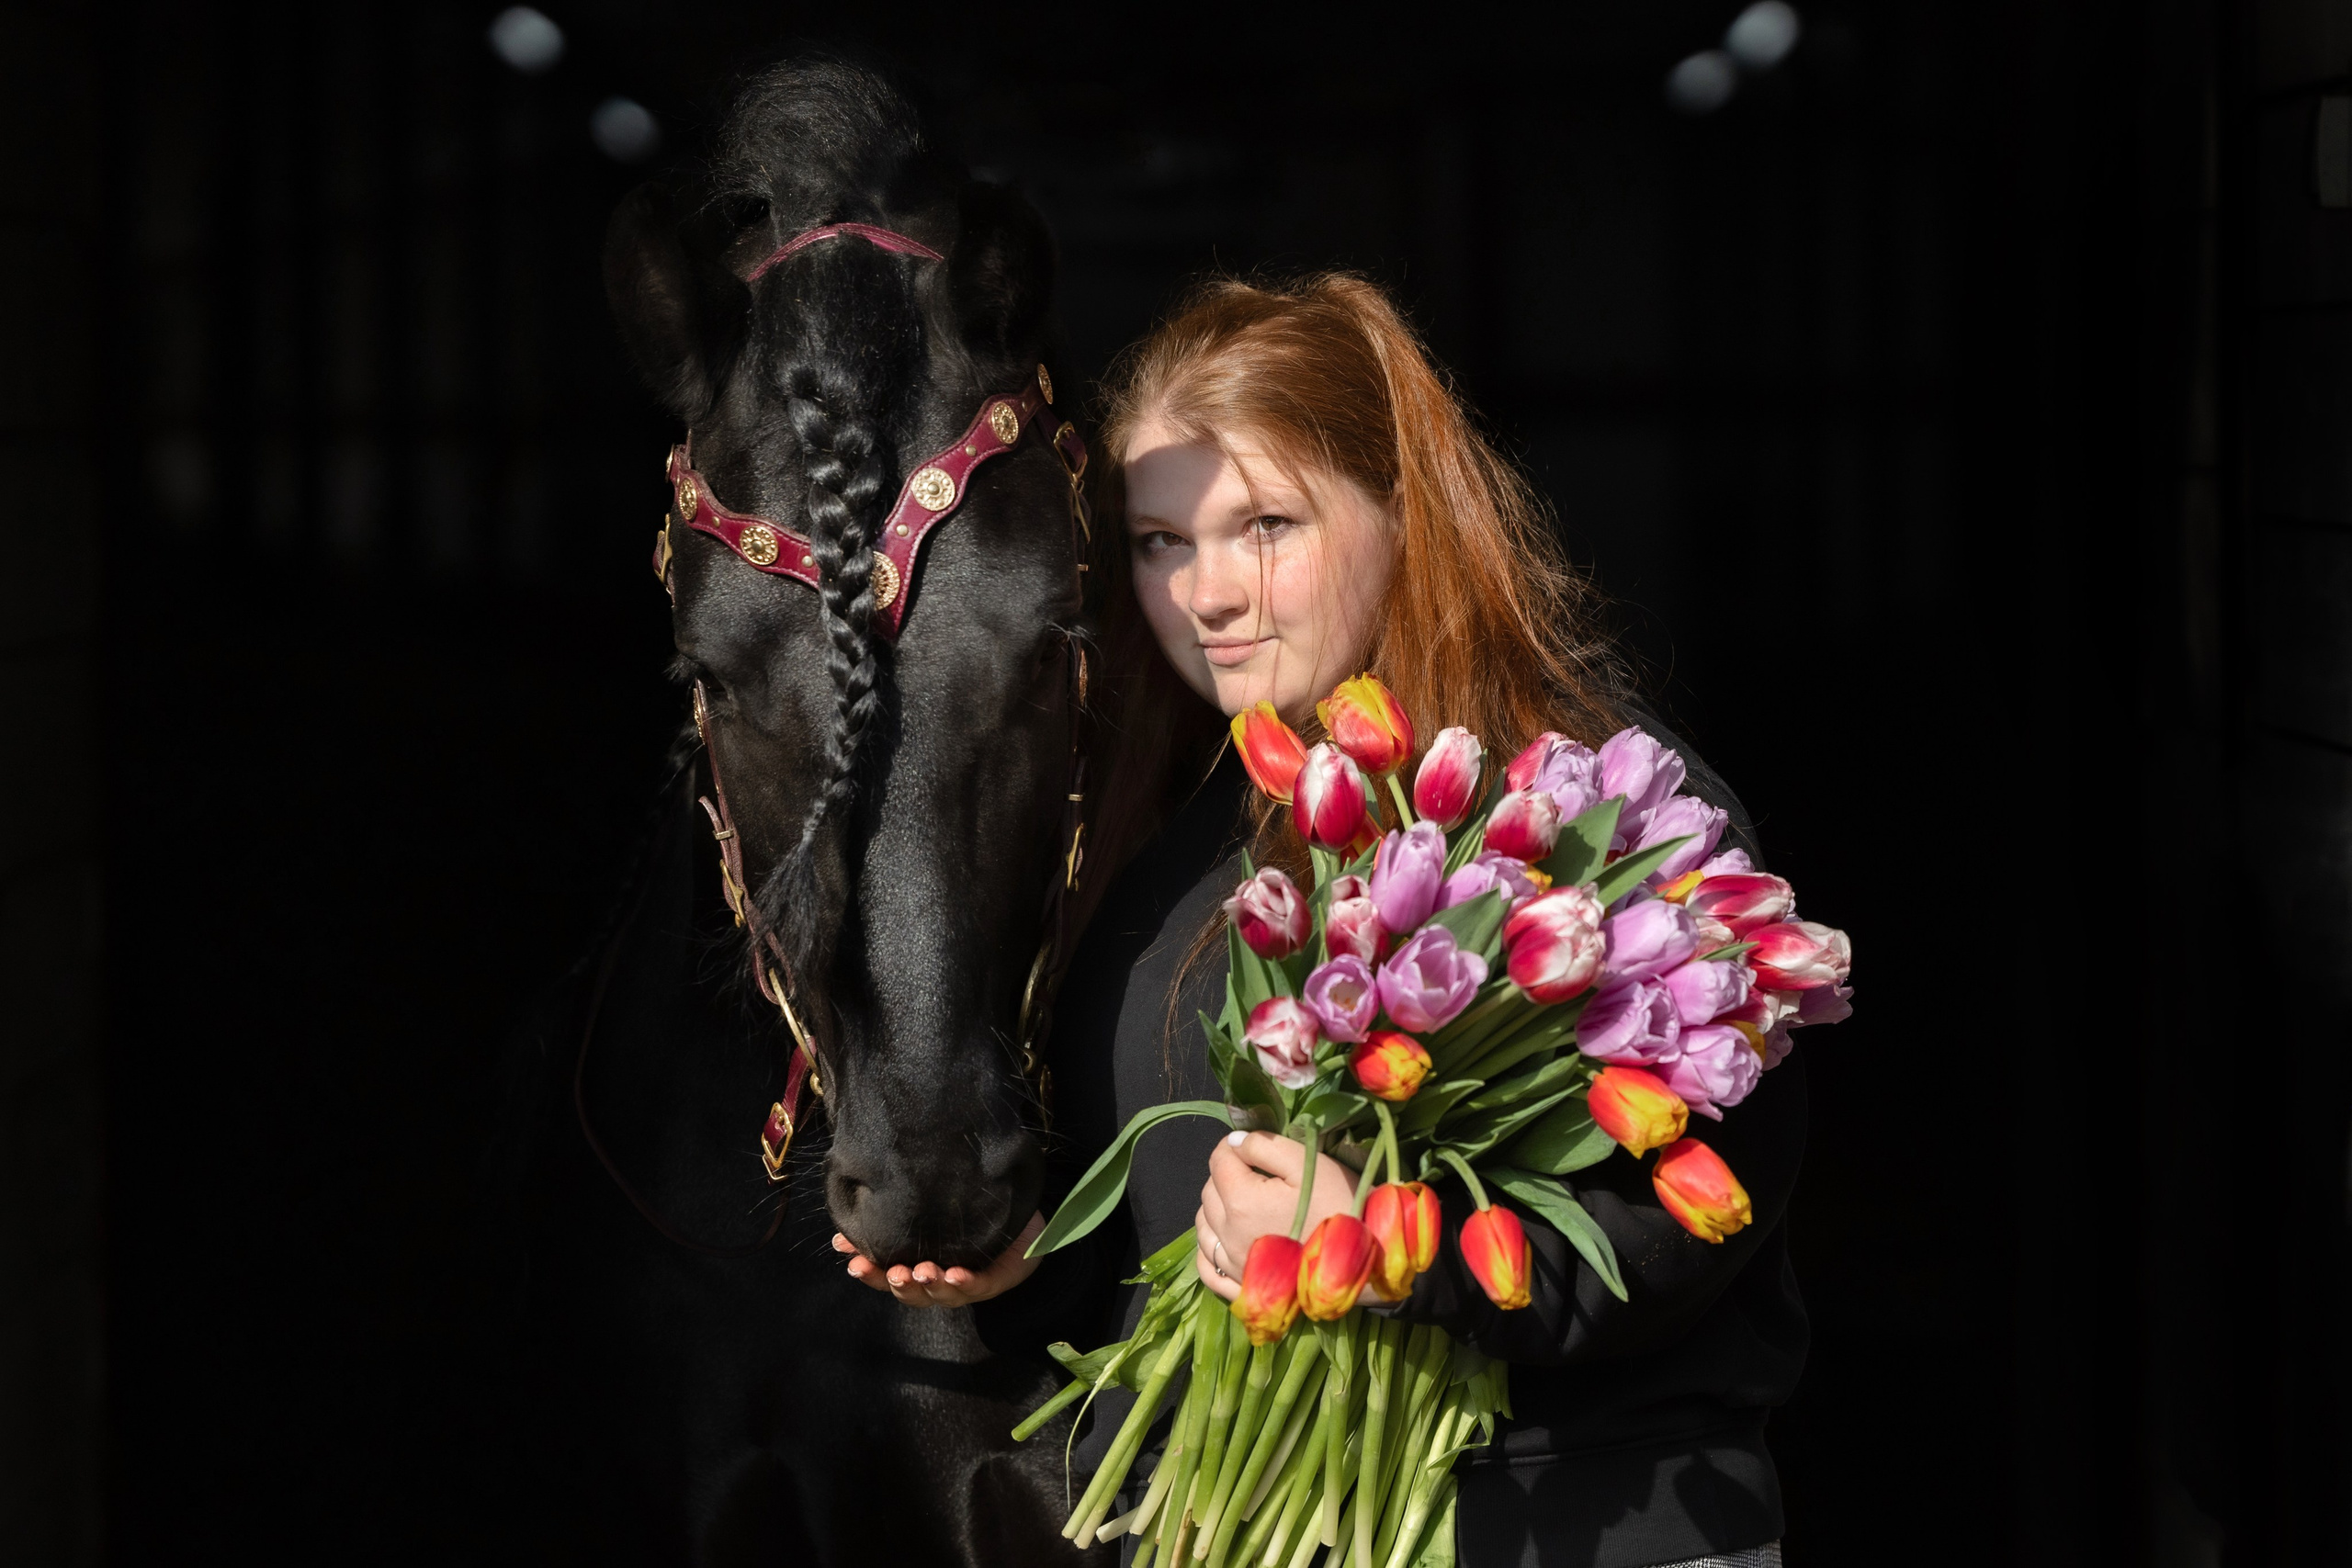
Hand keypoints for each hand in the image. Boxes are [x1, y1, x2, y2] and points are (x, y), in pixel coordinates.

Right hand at [834, 1211, 1044, 1306]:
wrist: (1020, 1219)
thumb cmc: (967, 1216)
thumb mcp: (929, 1213)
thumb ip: (897, 1216)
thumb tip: (848, 1220)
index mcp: (919, 1269)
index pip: (887, 1276)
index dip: (869, 1272)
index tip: (852, 1260)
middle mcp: (939, 1282)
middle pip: (913, 1293)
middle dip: (900, 1283)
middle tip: (893, 1272)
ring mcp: (967, 1284)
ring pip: (943, 1294)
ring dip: (930, 1285)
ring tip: (922, 1272)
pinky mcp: (995, 1280)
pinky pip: (979, 1285)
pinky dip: (966, 1282)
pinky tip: (956, 1274)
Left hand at [1194, 1131, 1358, 1303]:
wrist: (1364, 1260)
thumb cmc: (1340, 1204)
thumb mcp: (1307, 1162)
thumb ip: (1264, 1146)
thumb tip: (1233, 1141)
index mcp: (1240, 1200)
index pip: (1218, 1160)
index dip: (1233, 1145)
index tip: (1251, 1144)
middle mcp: (1228, 1234)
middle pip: (1209, 1191)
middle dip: (1225, 1174)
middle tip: (1254, 1171)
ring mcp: (1233, 1265)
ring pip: (1203, 1226)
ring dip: (1215, 1208)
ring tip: (1242, 1202)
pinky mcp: (1241, 1288)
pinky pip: (1208, 1268)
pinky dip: (1209, 1251)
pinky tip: (1224, 1241)